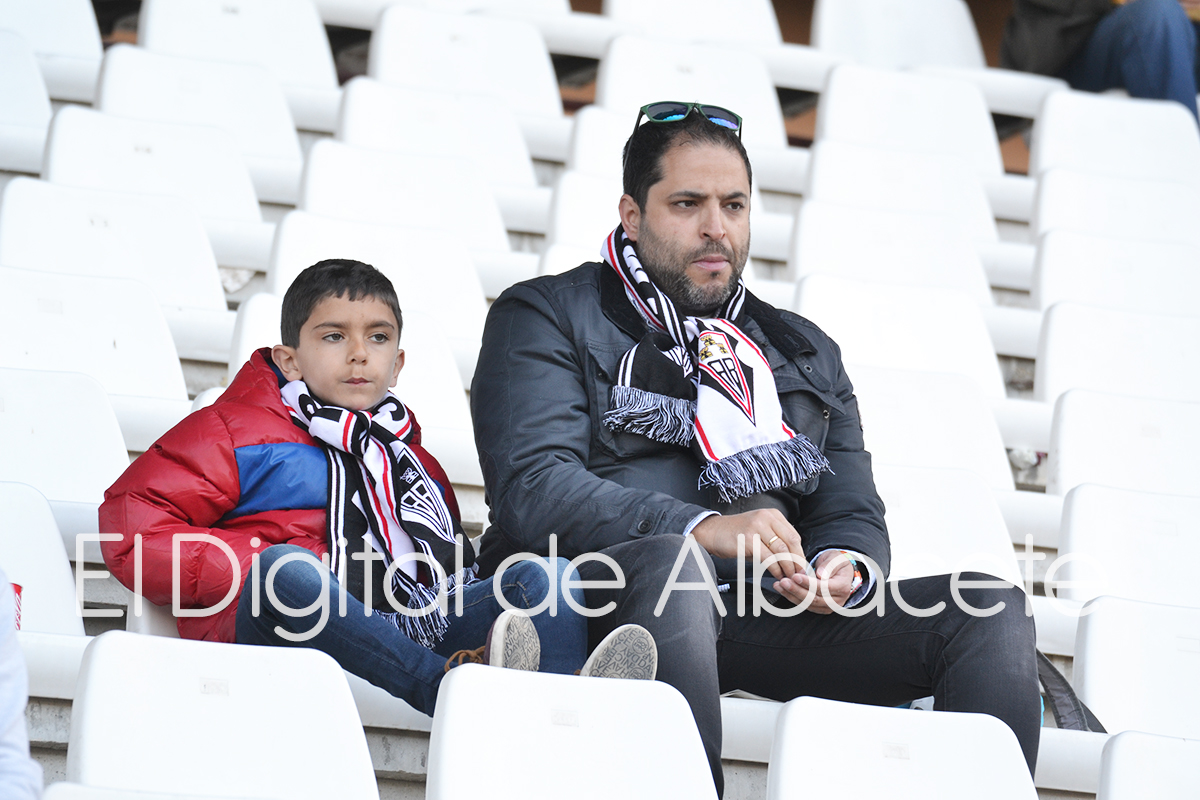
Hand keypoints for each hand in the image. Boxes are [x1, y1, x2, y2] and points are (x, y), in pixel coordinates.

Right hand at [690, 509, 805, 579]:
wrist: (713, 532)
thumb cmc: (736, 534)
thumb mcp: (759, 529)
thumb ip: (775, 539)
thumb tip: (792, 559)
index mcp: (772, 515)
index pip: (794, 535)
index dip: (800, 553)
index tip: (801, 566)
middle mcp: (766, 518)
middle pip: (791, 542)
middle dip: (797, 561)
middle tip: (799, 574)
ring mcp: (757, 528)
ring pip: (781, 551)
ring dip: (787, 567)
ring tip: (789, 577)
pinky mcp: (749, 540)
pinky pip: (768, 558)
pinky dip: (775, 569)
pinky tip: (777, 575)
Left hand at [772, 550, 857, 613]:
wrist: (839, 572)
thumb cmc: (837, 563)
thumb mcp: (835, 558)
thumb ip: (829, 565)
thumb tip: (820, 575)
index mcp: (842, 587)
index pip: (824, 588)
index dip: (809, 583)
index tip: (796, 576)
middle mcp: (836, 601)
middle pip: (813, 598)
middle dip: (796, 590)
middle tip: (784, 581)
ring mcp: (827, 606)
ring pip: (807, 603)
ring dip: (791, 594)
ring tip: (779, 585)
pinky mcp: (818, 608)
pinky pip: (804, 604)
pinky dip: (791, 597)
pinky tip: (782, 589)